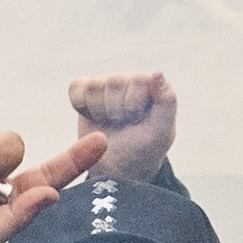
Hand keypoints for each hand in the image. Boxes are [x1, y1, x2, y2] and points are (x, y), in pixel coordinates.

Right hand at [62, 73, 180, 182]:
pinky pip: (76, 87)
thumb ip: (166, 101)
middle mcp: (130, 80)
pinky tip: (93, 117)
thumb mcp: (161, 132)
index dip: (132, 105)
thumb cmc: (143, 150)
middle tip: (122, 124)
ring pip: (94, 86)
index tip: (136, 120)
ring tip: (109, 122)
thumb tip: (157, 73)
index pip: (137, 80)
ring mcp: (107, 84)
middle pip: (113, 82)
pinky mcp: (85, 91)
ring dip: (99, 110)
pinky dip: (81, 105)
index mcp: (153, 85)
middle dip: (115, 110)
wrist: (117, 169)